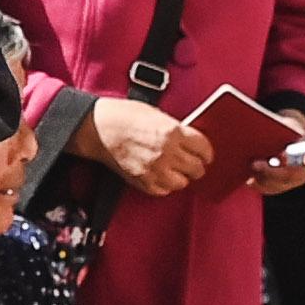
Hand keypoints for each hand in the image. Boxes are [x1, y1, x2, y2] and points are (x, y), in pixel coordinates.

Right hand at [83, 97, 209, 197]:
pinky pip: (163, 190)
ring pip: (182, 183)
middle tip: (193, 163)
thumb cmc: (123, 116)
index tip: (205, 155)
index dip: (207, 152)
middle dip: (196, 166)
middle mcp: (167, 152)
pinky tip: (161, 175)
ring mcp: (155, 169)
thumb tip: (190, 142)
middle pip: (196, 168)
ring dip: (181, 177)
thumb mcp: (157, 114)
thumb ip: (176, 129)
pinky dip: (164, 185)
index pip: (204, 148)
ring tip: (176, 170)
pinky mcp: (142, 181)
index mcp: (173, 132)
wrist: (98, 128)